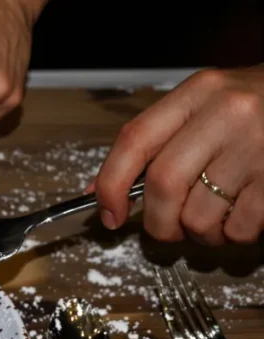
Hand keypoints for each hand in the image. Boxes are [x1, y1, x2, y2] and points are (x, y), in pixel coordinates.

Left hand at [92, 66, 263, 244]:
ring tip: (212, 218)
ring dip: (198, 232)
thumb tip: (100, 194)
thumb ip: (155, 143)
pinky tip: (241, 215)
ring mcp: (258, 147)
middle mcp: (227, 114)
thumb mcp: (204, 108)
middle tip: (165, 229)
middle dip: (157, 221)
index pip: (135, 140)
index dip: (110, 184)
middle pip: (163, 184)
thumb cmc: (253, 111)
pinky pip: (238, 228)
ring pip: (198, 215)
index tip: (108, 214)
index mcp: (198, 93)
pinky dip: (232, 235)